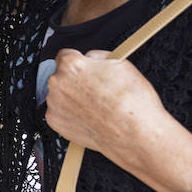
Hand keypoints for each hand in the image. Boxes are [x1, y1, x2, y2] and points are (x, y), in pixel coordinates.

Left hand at [44, 49, 170, 166]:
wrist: (137, 135)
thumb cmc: (132, 102)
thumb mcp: (121, 63)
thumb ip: (97, 57)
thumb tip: (90, 58)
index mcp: (72, 66)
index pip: (66, 55)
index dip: (80, 62)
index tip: (85, 69)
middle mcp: (58, 84)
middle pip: (62, 76)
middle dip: (76, 81)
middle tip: (96, 90)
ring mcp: (55, 105)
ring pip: (61, 95)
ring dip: (72, 98)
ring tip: (96, 106)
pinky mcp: (56, 123)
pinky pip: (61, 113)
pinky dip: (71, 115)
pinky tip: (90, 117)